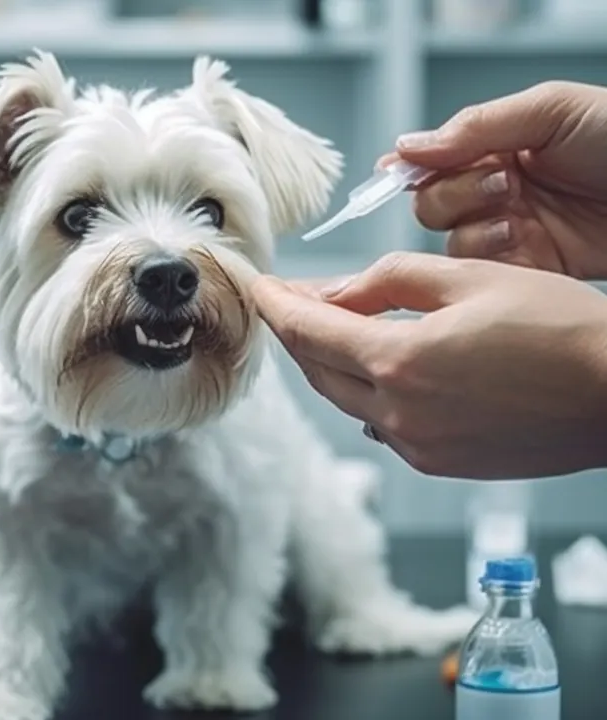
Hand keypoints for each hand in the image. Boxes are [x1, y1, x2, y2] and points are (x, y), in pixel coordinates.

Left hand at [252, 251, 606, 479]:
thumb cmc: (558, 327)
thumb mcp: (467, 278)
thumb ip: (387, 282)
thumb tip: (331, 292)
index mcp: (398, 362)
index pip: (307, 331)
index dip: (276, 305)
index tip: (258, 287)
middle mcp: (397, 413)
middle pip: (317, 370)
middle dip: (298, 332)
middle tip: (292, 300)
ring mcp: (417, 445)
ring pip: (345, 399)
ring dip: (330, 363)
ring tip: (333, 327)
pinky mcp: (439, 463)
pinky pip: (380, 424)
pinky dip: (368, 393)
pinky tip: (381, 369)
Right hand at [378, 80, 606, 279]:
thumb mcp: (550, 110)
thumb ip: (475, 127)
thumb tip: (407, 147)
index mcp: (500, 146)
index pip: (430, 161)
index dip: (409, 169)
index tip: (397, 175)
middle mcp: (500, 189)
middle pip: (430, 204)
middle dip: (452, 194)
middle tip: (499, 183)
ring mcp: (514, 231)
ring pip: (451, 241)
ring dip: (475, 227)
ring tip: (518, 214)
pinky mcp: (532, 268)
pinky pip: (484, 272)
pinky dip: (493, 257)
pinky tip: (523, 238)